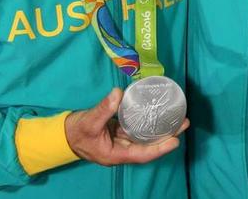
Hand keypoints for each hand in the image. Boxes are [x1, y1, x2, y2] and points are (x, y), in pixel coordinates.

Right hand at [65, 88, 187, 165]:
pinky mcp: (120, 132)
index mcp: (116, 154)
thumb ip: (103, 109)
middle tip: (184, 123)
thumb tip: (118, 93)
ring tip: (177, 118)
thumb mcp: (89, 121)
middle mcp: (122, 150)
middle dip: (167, 137)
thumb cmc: (76, 132)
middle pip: (149, 146)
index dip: (160, 149)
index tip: (175, 140)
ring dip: (161, 129)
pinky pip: (138, 130)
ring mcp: (122, 142)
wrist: (64, 135)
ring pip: (145, 138)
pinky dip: (149, 123)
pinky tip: (158, 114)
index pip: (142, 154)